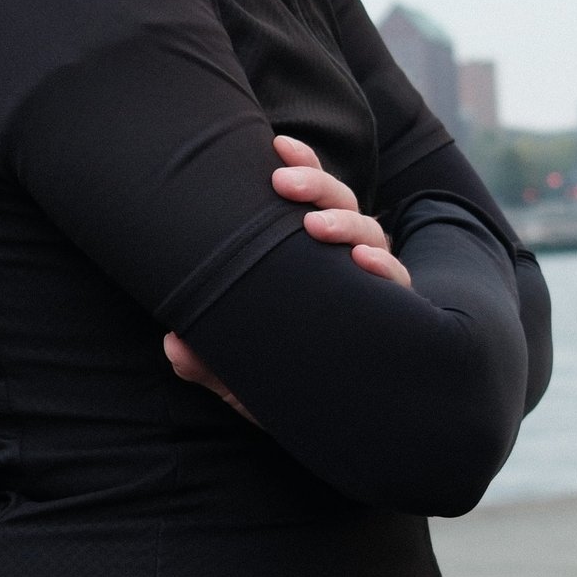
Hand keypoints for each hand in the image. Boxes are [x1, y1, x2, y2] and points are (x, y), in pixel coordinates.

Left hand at [161, 136, 410, 414]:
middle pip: (342, 206)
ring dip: (345, 226)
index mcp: (316, 261)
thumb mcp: (245, 378)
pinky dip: (384, 272)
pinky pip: (398, 289)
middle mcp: (351, 266)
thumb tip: (174, 344)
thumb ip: (212, 361)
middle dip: (315, 186)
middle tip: (281, 181)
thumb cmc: (294, 387)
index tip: (278, 144)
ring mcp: (380, 291)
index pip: (312, 203)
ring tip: (314, 227)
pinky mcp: (403, 322)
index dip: (302, 170)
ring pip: (372, 238)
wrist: (349, 432)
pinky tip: (365, 265)